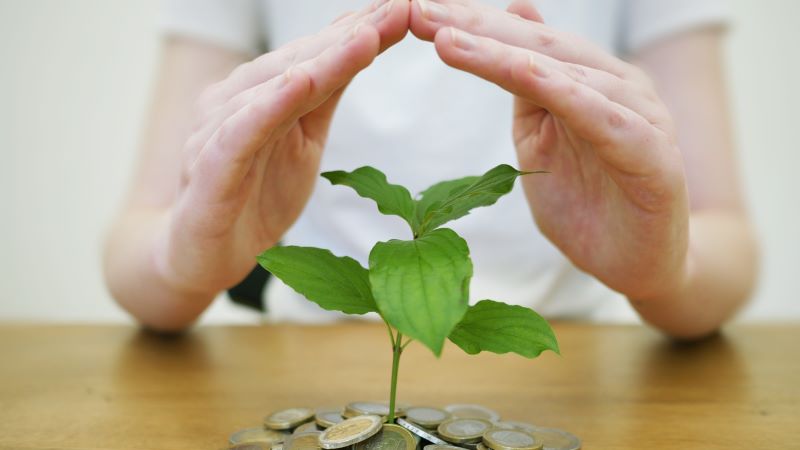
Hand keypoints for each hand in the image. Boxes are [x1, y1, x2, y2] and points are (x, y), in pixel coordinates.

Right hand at [157, 0, 409, 295]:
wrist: (203, 254)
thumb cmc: (255, 195)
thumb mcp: (304, 142)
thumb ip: (324, 96)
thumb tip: (361, 43)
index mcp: (263, 93)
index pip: (319, 56)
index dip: (362, 31)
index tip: (406, 8)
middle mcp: (237, 100)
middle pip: (300, 60)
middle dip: (352, 35)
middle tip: (400, 8)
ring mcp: (219, 130)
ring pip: (273, 87)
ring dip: (321, 61)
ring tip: (366, 36)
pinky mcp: (210, 167)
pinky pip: (241, 132)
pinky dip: (269, 106)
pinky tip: (299, 82)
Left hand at [410, 0, 689, 300]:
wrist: (638, 264)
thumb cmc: (587, 202)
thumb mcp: (541, 140)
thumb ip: (526, 86)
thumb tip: (515, 15)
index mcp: (587, 81)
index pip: (522, 43)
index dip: (470, 25)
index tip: (415, 11)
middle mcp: (617, 86)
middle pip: (540, 47)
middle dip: (477, 27)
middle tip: (421, 10)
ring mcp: (639, 116)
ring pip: (565, 74)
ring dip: (504, 54)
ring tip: (449, 39)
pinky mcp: (653, 155)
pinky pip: (603, 118)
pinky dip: (563, 93)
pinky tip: (522, 75)